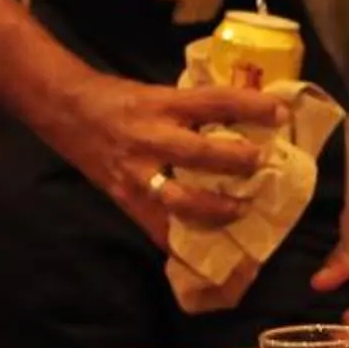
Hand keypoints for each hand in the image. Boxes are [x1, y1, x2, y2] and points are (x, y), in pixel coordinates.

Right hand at [45, 73, 288, 247]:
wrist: (67, 111)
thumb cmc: (119, 99)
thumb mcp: (158, 93)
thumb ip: (193, 109)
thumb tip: (243, 119)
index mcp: (162, 105)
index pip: (214, 101)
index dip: (249, 106)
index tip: (281, 113)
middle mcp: (151, 138)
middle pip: (199, 154)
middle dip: (236, 162)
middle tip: (264, 166)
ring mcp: (137, 173)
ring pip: (179, 199)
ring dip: (215, 209)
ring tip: (241, 211)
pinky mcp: (126, 199)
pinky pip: (157, 228)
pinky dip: (181, 244)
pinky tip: (205, 254)